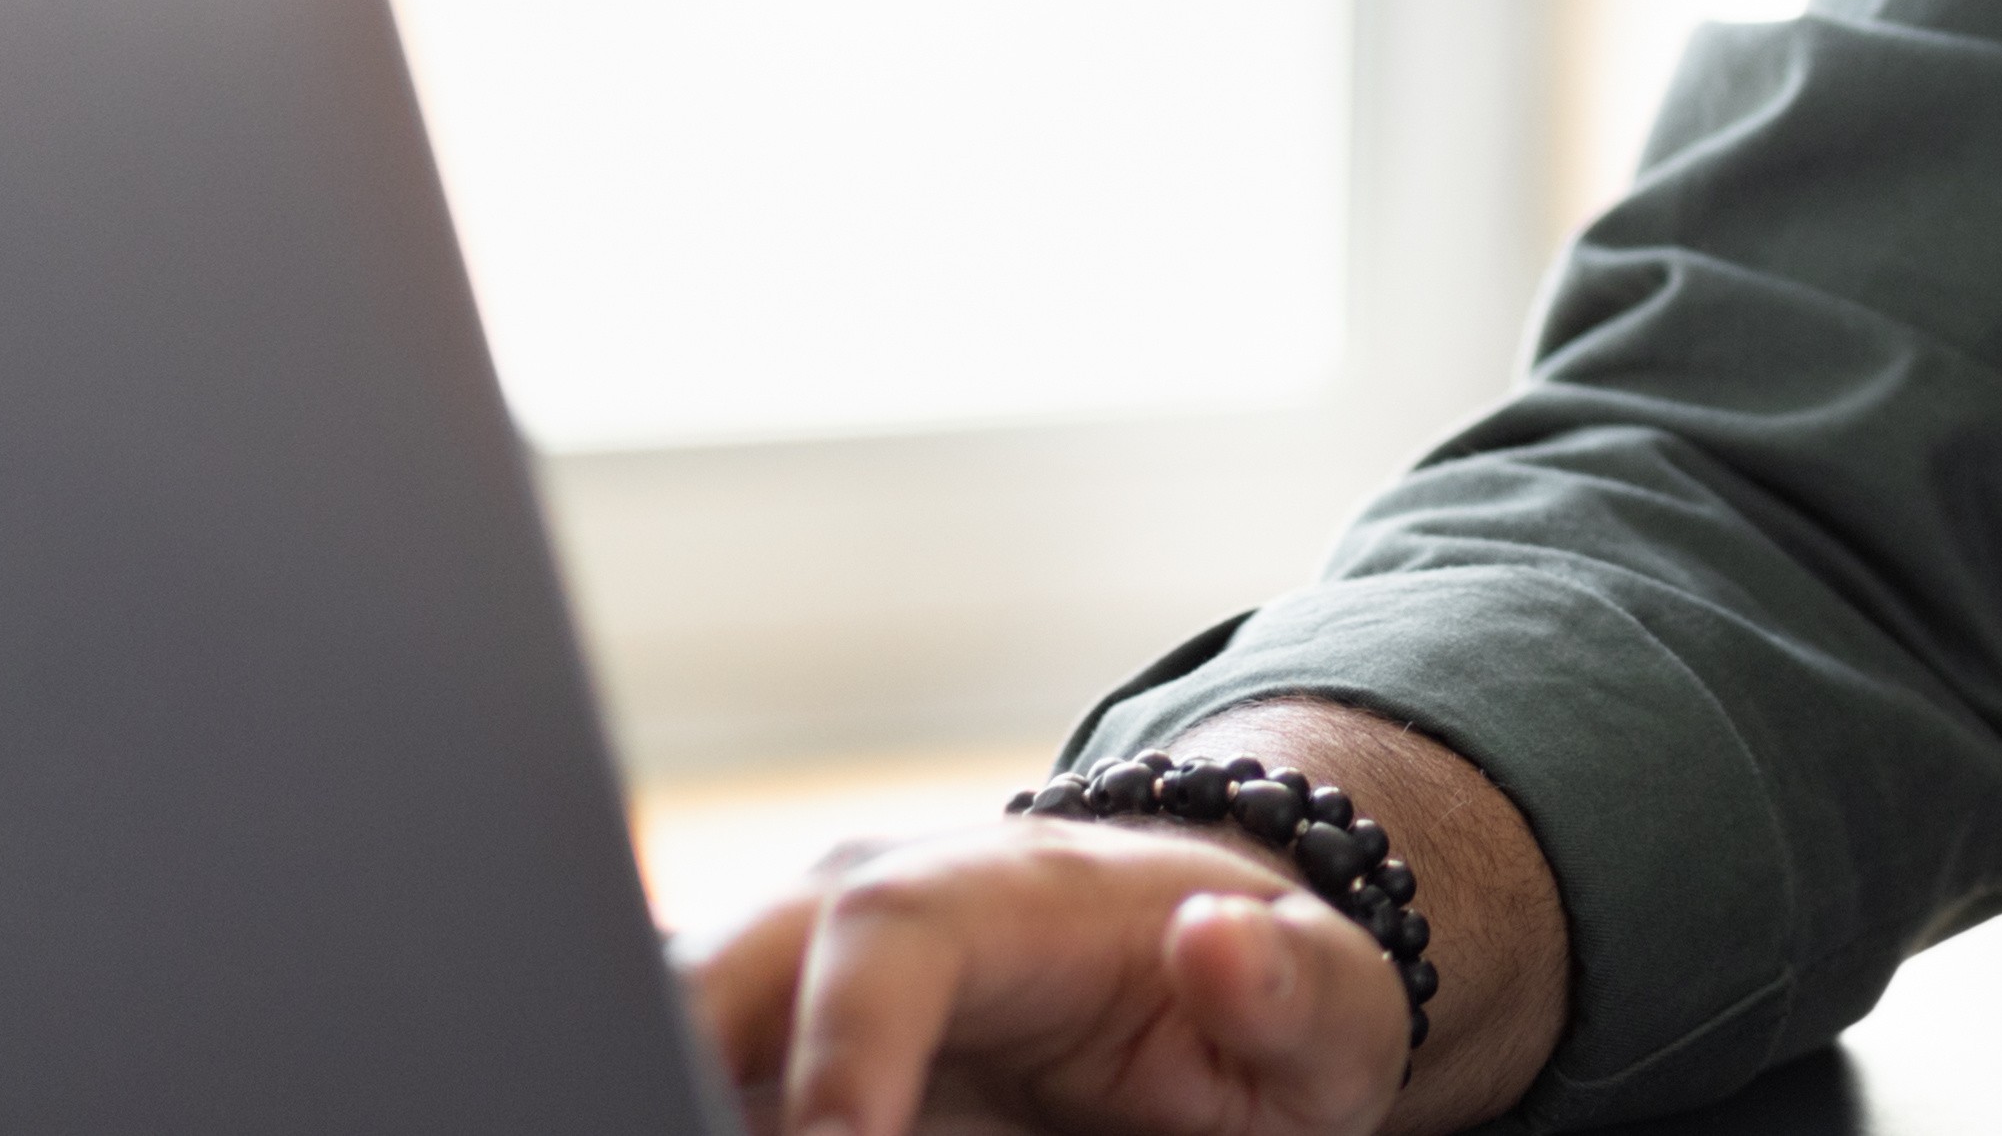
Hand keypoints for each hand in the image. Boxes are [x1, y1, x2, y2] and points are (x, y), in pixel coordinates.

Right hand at [692, 706, 1566, 1135]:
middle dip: (680, 1055)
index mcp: (1018, 890)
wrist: (1229, 977)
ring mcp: (817, 972)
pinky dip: (688, 1095)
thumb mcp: (1331, 1003)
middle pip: (727, 958)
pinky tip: (706, 1121)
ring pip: (680, 1010)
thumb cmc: (1278, 997)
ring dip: (670, 1080)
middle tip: (685, 1128)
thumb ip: (1292, 980)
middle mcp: (885, 908)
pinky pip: (704, 1067)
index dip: (844, 1036)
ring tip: (675, 1119)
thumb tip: (1221, 935)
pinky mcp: (789, 1042)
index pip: (889, 929)